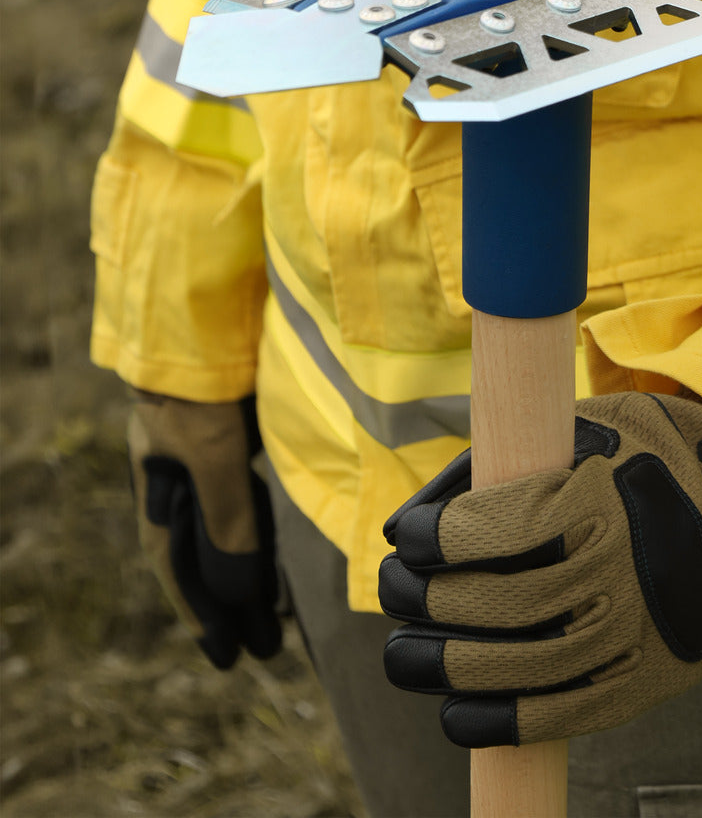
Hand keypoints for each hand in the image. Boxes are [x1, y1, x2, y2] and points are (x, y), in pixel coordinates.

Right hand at [128, 390, 280, 668]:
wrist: (202, 316)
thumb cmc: (200, 386)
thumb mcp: (213, 456)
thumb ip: (227, 519)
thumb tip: (242, 590)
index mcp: (160, 486)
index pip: (178, 564)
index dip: (201, 610)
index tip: (225, 654)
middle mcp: (180, 477)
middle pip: (203, 553)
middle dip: (227, 603)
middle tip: (255, 650)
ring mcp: (207, 456)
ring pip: (225, 526)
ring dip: (245, 569)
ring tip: (269, 612)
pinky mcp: (234, 436)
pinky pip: (244, 495)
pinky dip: (256, 527)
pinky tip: (271, 545)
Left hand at [379, 392, 701, 746]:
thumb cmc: (637, 460)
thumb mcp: (577, 430)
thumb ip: (493, 470)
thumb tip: (402, 531)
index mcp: (594, 498)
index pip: (485, 532)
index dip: (428, 540)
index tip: (407, 540)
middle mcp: (613, 568)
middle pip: (491, 602)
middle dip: (419, 600)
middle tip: (394, 590)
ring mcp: (631, 629)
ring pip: (517, 665)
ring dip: (442, 666)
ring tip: (403, 655)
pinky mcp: (644, 678)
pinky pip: (562, 715)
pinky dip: (498, 721)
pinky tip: (454, 713)